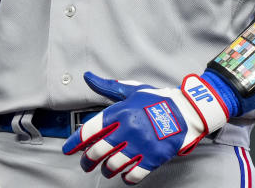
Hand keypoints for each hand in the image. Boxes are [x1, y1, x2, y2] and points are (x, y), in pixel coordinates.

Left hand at [62, 72, 228, 183]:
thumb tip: (88, 77)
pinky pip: (134, 174)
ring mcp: (141, 145)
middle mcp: (128, 129)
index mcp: (121, 112)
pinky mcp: (153, 158)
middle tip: (86, 163)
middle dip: (88, 160)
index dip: (76, 141)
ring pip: (114, 165)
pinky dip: (126, 178)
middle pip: (98, 151)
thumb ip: (107, 87)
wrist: (185, 112)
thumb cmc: (156, 101)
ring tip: (105, 169)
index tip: (69, 149)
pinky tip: (125, 175)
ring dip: (106, 170)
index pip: (91, 129)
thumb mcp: (130, 91)